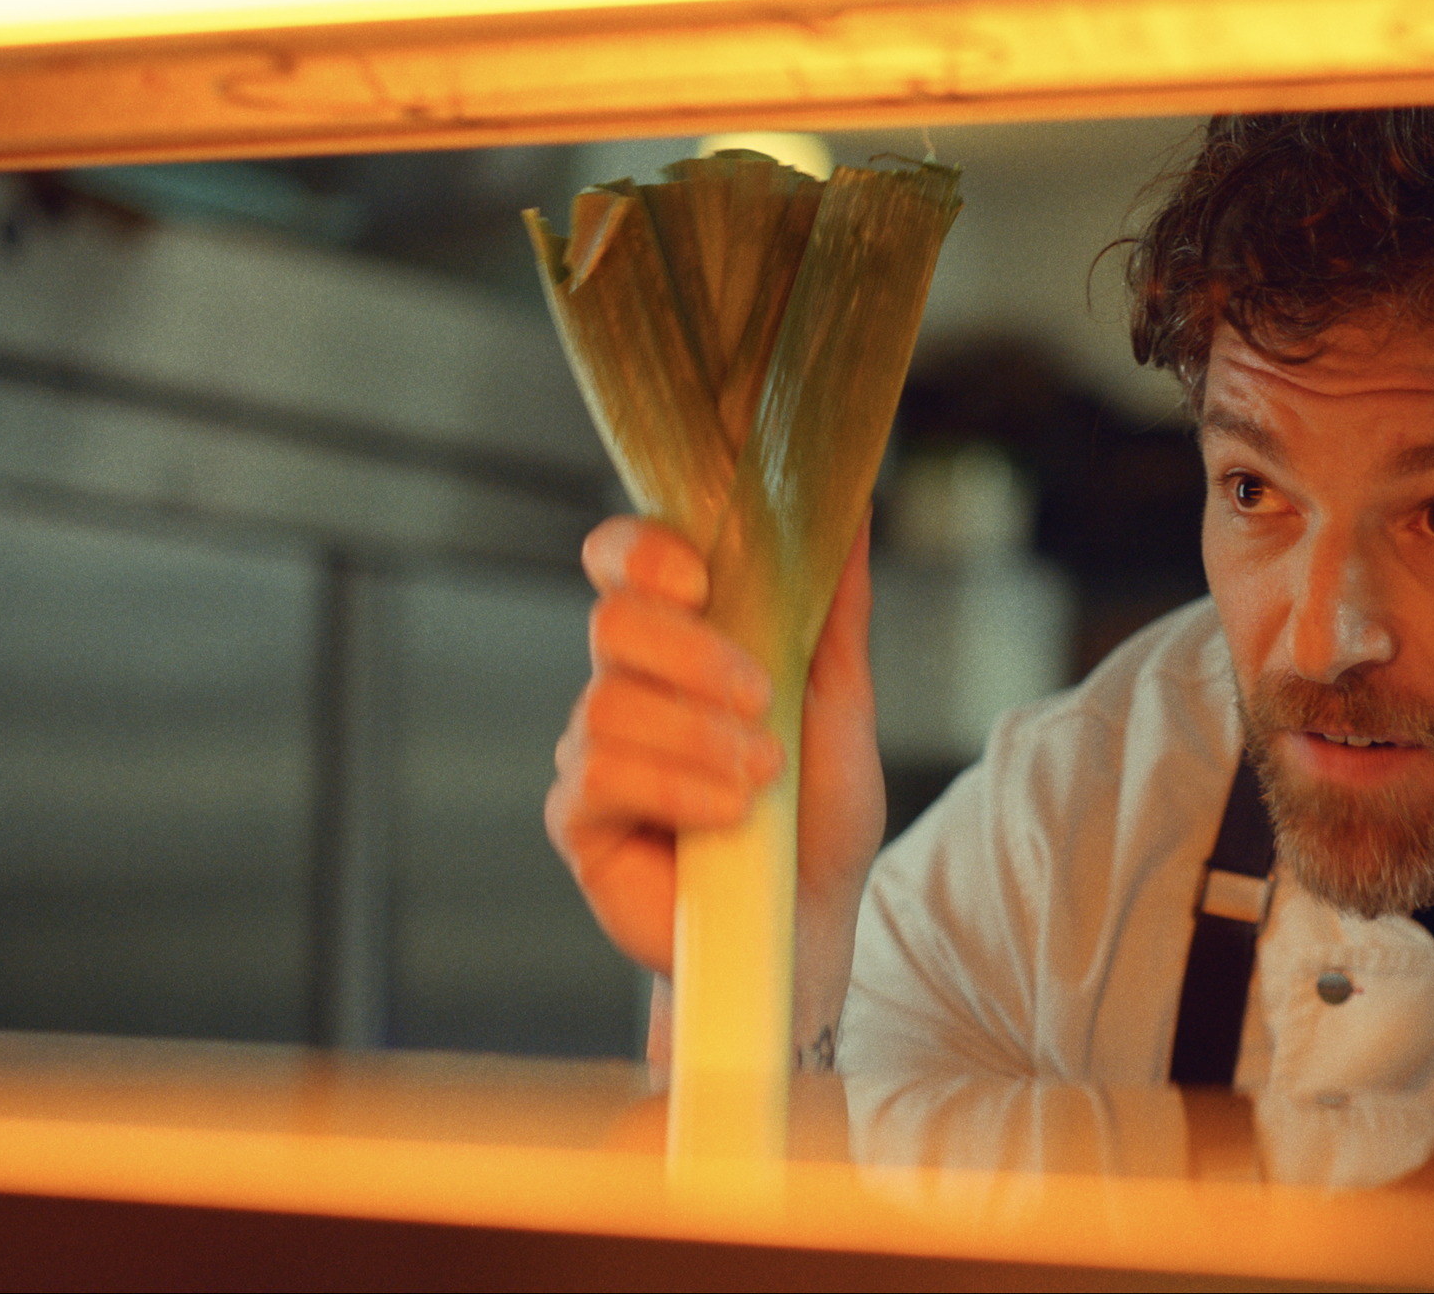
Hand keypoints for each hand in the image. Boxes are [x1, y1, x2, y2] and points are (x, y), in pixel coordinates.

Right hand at [544, 515, 884, 980]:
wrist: (806, 923)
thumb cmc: (818, 815)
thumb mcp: (841, 704)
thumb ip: (837, 611)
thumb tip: (854, 510)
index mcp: (680, 642)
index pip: (623, 561)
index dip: (642, 550)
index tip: (700, 576)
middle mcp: (626, 685)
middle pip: (613, 621)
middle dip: (694, 654)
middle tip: (761, 699)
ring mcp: (595, 750)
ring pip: (608, 702)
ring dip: (699, 736)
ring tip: (761, 778)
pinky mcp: (579, 817)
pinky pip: (600, 777)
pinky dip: (676, 789)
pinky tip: (727, 816)